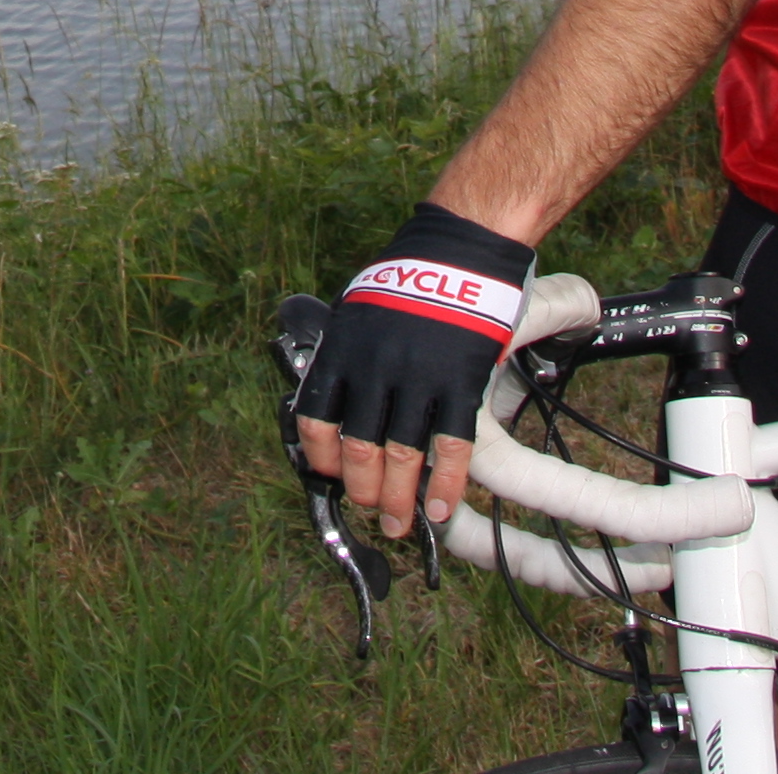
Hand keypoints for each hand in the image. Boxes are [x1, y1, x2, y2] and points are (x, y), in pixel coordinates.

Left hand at [288, 202, 531, 540]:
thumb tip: (335, 407)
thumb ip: (345, 359)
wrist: (461, 253)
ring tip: (400, 524)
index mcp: (341, 351)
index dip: (321, 459)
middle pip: (358, 449)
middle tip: (372, 509)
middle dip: (363, 490)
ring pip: (402, 457)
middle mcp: (373, 367)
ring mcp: (417, 377)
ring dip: (400, 500)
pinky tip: (440, 508)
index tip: (332, 477)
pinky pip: (450, 446)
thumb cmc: (406, 281)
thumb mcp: (356, 311)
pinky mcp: (460, 382)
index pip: (316, 421)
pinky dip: (445, 485)